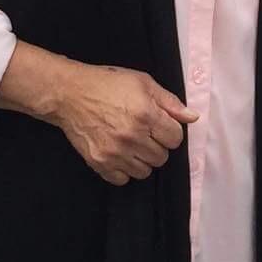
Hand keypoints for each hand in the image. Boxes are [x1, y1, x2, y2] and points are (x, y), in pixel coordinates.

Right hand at [52, 62, 196, 185]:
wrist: (69, 93)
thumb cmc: (107, 84)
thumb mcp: (142, 82)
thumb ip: (170, 102)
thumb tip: (193, 117)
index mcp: (146, 115)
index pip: (175, 139)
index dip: (169, 131)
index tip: (159, 126)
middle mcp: (132, 136)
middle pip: (162, 157)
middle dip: (156, 146)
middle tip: (143, 133)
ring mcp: (115, 152)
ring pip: (145, 171)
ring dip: (142, 160)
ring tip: (131, 144)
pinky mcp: (100, 162)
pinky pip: (123, 179)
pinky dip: (123, 170)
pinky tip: (118, 153)